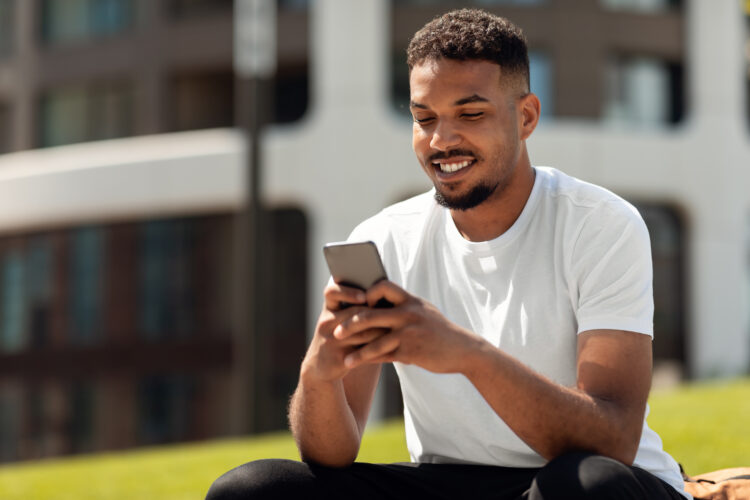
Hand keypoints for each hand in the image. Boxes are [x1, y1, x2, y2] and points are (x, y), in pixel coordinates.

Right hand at [301, 283, 389, 382]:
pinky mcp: (338, 358)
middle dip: (376, 313)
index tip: (364, 296)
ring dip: (382, 330)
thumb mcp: (339, 320)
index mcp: (329, 309)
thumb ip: (355, 308)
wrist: (322, 367)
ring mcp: (331, 341)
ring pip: (363, 333)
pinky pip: (363, 351)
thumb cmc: (339, 339)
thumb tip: (385, 294)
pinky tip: (392, 346)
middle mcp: (327, 322)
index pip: (332, 292)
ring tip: (398, 328)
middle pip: (355, 313)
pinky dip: (379, 348)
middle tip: (395, 312)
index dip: (347, 292)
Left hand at [333, 280, 484, 373]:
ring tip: (341, 353)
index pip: (382, 287)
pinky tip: (354, 362)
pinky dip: (366, 359)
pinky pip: (383, 356)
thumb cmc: (437, 330)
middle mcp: (409, 314)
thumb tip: (376, 299)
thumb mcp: (422, 311)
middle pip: (371, 314)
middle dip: (350, 322)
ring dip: (355, 347)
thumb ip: (402, 306)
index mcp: (410, 300)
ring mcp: (410, 333)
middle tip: (335, 330)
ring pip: (374, 339)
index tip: (353, 302)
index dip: (365, 293)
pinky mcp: (411, 352)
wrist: (463, 350)